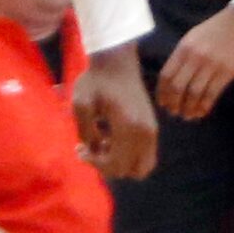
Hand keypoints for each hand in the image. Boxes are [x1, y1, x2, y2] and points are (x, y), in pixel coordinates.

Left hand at [71, 44, 156, 178]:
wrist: (117, 62)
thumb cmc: (96, 80)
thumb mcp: (81, 104)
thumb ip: (85, 132)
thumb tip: (92, 150)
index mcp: (128, 127)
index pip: (115, 165)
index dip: (95, 163)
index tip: (80, 149)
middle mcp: (145, 133)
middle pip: (128, 170)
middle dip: (107, 165)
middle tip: (90, 148)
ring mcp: (152, 131)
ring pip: (141, 168)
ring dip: (121, 163)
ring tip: (104, 146)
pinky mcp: (153, 128)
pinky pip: (146, 157)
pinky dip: (130, 156)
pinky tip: (113, 139)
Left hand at [156, 9, 233, 121]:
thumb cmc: (214, 31)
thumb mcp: (192, 38)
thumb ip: (182, 57)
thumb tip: (171, 80)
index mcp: (184, 49)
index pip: (167, 75)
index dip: (163, 92)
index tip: (163, 103)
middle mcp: (195, 57)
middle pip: (178, 87)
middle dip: (174, 103)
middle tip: (174, 112)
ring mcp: (211, 65)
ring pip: (194, 93)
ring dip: (189, 108)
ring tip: (187, 115)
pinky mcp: (226, 71)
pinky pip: (212, 93)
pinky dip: (204, 106)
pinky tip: (202, 111)